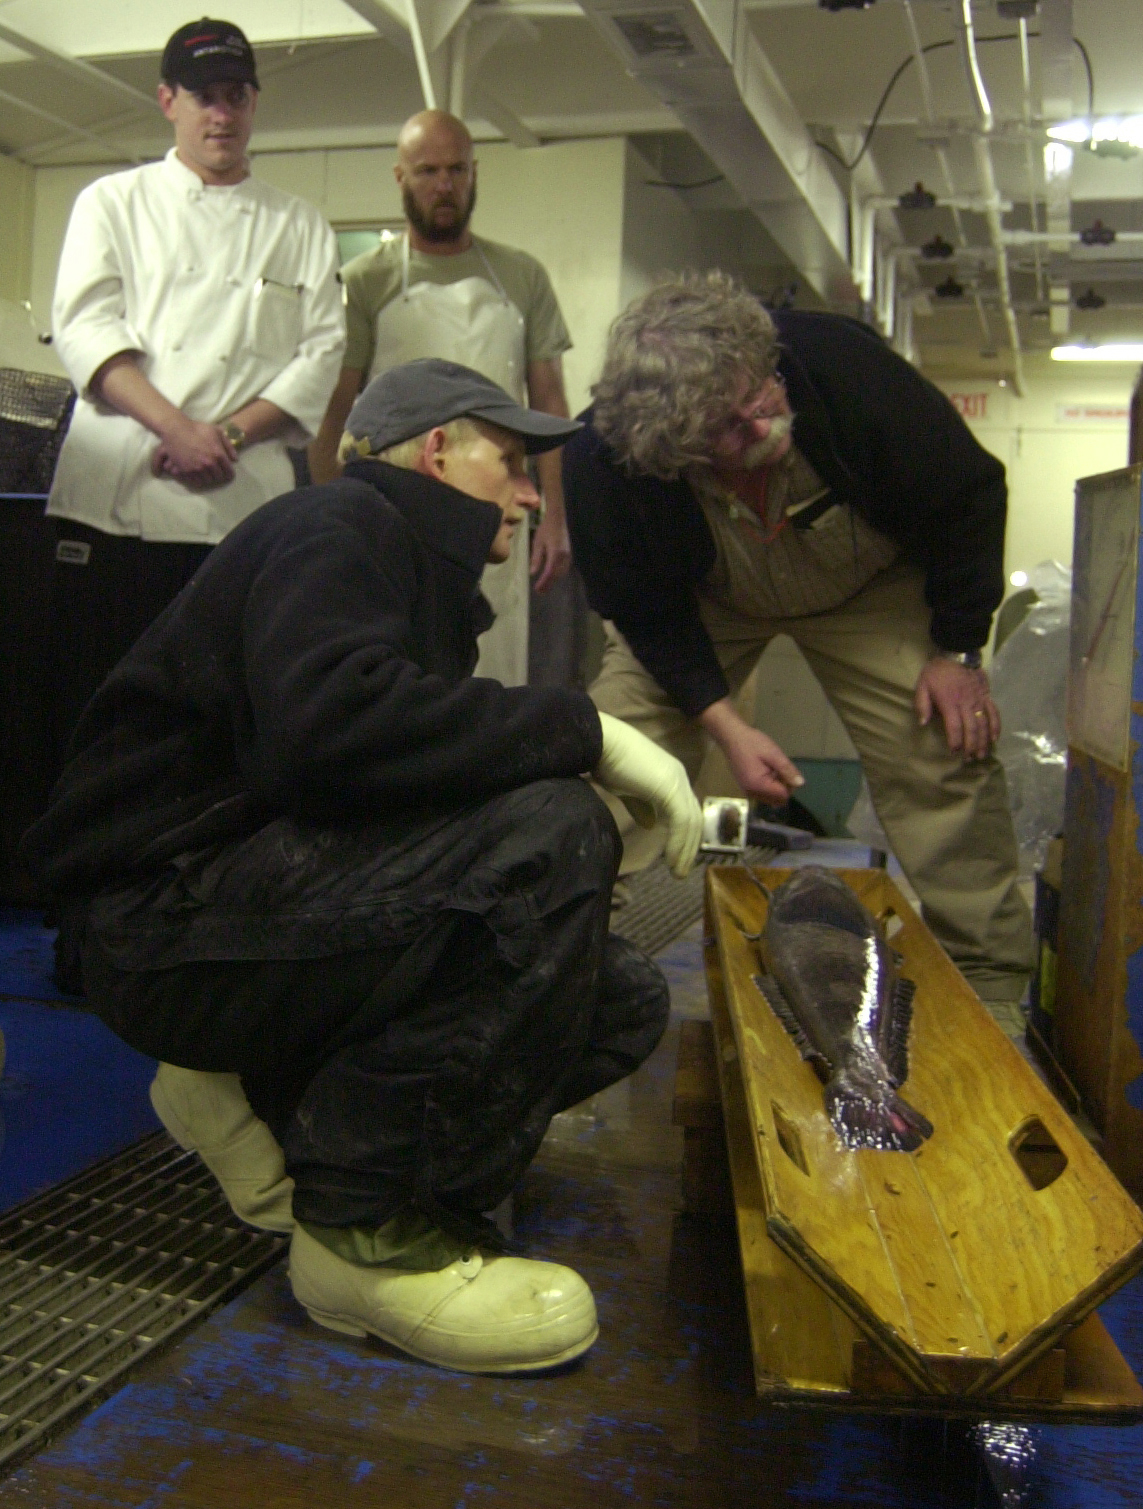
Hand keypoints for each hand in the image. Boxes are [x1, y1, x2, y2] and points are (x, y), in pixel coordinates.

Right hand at [151, 419, 236, 489]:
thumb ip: (228, 445)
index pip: (229, 472)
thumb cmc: (197, 429)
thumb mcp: (216, 431)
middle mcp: (209, 463)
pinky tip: (198, 474)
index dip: (230, 474)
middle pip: (219, 478)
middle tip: (216, 472)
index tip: (228, 474)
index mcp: (218, 454)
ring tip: (207, 473)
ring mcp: (197, 468)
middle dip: (219, 475)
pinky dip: (198, 480)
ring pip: (208, 481)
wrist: (176, 430)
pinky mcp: (186, 471)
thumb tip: (235, 460)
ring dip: (208, 477)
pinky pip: (196, 482)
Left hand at [529, 510, 571, 592]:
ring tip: (544, 586)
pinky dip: (557, 574)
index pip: (549, 572)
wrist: (559, 518)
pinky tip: (551, 576)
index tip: (537, 589)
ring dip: (553, 580)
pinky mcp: (569, 554)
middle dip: (548, 584)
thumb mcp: (538, 542)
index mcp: (555, 553)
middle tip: (540, 591)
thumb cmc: (546, 529)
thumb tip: (533, 573)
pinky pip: (564, 568)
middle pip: (556, 574)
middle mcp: (564, 556)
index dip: (543, 582)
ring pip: (561, 572)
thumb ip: (536, 558)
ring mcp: (568, 555)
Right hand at [593, 713, 702, 877]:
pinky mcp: (669, 788)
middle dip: (689, 846)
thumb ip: (641, 806)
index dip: (684, 835)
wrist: (600, 742)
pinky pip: (680, 822)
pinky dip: (678, 843)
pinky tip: (670, 859)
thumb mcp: (626, 789)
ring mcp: (677, 781)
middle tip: (680, 870)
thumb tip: (650, 825)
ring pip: (690, 823)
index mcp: (671, 776)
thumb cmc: (607, 760)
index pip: (686, 811)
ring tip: (676, 871)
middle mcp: (680, 777)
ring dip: (685, 850)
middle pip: (694, 818)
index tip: (675, 856)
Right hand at [699, 699, 803, 804]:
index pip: (782, 796)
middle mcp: (751, 792)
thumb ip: (787, 770)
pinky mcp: (744, 786)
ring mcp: (746, 790)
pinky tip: (765, 771)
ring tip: (772, 769)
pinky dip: (767, 786)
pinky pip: (761, 793)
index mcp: (759, 785)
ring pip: (768, 798)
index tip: (787, 771)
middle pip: (775, 800)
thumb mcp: (773, 754)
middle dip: (782, 788)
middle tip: (780, 770)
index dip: (790, 786)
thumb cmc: (752, 743)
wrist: (731, 736)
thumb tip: (800, 784)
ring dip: (775, 787)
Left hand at [914, 656, 998, 759]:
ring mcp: (979, 700)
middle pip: (972, 729)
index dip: (955, 741)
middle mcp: (966, 704)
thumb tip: (923, 723)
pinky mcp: (986, 696)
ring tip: (982, 754)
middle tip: (970, 758)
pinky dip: (996, 726)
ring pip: (984, 724)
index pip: (954, 727)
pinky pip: (994, 713)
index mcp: (950, 703)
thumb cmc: (937, 672)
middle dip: (971, 746)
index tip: (954, 751)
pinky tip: (995, 738)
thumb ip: (922, 704)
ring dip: (984, 741)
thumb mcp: (922, 685)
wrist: (957, 654)